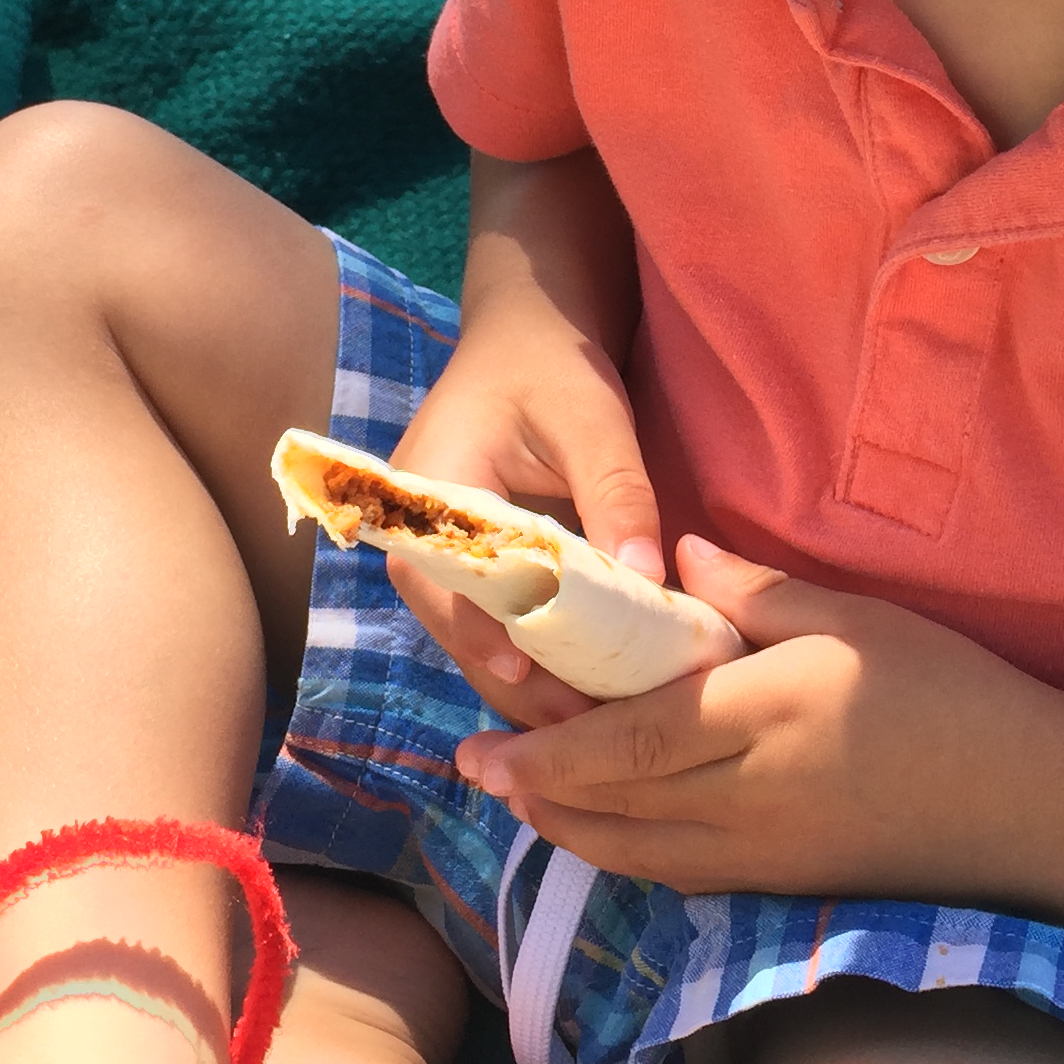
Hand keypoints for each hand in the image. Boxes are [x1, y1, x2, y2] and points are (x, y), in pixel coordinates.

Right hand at [386, 298, 662, 732]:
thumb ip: (617, 493)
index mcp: (426, 485)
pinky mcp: (470, 569)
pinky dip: (536, 660)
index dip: (485, 634)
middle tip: (586, 729)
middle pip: (456, 627)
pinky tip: (586, 694)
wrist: (527, 334)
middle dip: (517, 682)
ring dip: (529, 683)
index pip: (446, 580)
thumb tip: (646, 580)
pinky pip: (495, 625)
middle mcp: (417, 533)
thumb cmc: (553, 364)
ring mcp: (439, 556)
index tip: (532, 676)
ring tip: (594, 728)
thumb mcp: (592, 417)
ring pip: (475, 638)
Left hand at [452, 535, 1050, 897]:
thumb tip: (669, 554)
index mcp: (755, 722)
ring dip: (570, 830)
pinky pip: (682, 877)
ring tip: (524, 800)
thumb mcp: (848, 617)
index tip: (483, 740)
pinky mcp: (787, 885)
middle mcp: (745, 802)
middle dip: (535, 792)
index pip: (623, 743)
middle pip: (612, 808)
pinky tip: (610, 832)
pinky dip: (627, 855)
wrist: (1028, 802)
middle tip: (474, 770)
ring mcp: (765, 857)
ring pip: (637, 855)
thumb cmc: (946, 690)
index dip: (545, 748)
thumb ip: (749, 590)